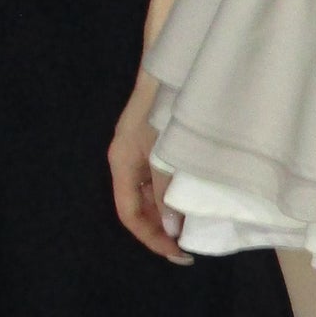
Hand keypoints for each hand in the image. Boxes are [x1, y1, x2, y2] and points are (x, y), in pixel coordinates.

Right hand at [109, 71, 192, 264]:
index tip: (178, 253)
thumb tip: (170, 227)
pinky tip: (193, 199)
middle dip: (161, 229)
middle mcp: (127, 159)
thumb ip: (166, 189)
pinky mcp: (154, 140)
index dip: (151, 238)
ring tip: (194, 228)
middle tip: (189, 247)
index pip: (130, 214)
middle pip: (139, 206)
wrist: (172, 63)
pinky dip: (174, 192)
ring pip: (151, 193)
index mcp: (122, 162)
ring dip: (169, 212)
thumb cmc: (166, 106)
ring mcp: (140, 149)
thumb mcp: (165, 153)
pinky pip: (159, 177)